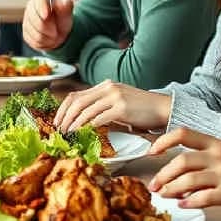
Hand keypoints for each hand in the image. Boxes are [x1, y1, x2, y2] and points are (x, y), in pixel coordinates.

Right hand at [21, 0, 73, 50]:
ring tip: (54, 35)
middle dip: (47, 27)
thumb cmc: (63, 18)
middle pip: (34, 17)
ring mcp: (26, 19)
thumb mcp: (67, 12)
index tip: (46, 15)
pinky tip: (48, 39)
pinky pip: (32, 39)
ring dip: (47, 36)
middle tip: (56, 32)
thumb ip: (66, 6)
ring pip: (33, 31)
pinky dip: (43, 42)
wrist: (59, 31)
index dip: (41, 5)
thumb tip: (64, 2)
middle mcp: (31, 6)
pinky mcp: (25, 32)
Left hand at [54, 80, 171, 132]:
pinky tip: (83, 134)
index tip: (57, 122)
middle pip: (76, 102)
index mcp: (104, 86)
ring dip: (73, 124)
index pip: (75, 95)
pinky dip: (87, 127)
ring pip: (85, 110)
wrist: (164, 108)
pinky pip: (99, 118)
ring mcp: (114, 97)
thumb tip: (83, 119)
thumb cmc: (141, 109)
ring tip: (68, 135)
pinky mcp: (121, 108)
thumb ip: (103, 105)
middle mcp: (107, 88)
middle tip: (58, 131)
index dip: (62, 109)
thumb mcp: (119, 101)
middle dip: (64, 118)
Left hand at [148, 128, 220, 212]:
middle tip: (153, 186)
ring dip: (171, 189)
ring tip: (164, 196)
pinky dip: (189, 201)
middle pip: (180, 161)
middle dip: (162, 174)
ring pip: (188, 179)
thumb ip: (205, 160)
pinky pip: (203, 197)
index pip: (183, 134)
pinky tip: (183, 204)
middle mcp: (218, 156)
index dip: (163, 141)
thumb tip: (179, 175)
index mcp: (216, 143)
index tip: (151, 152)